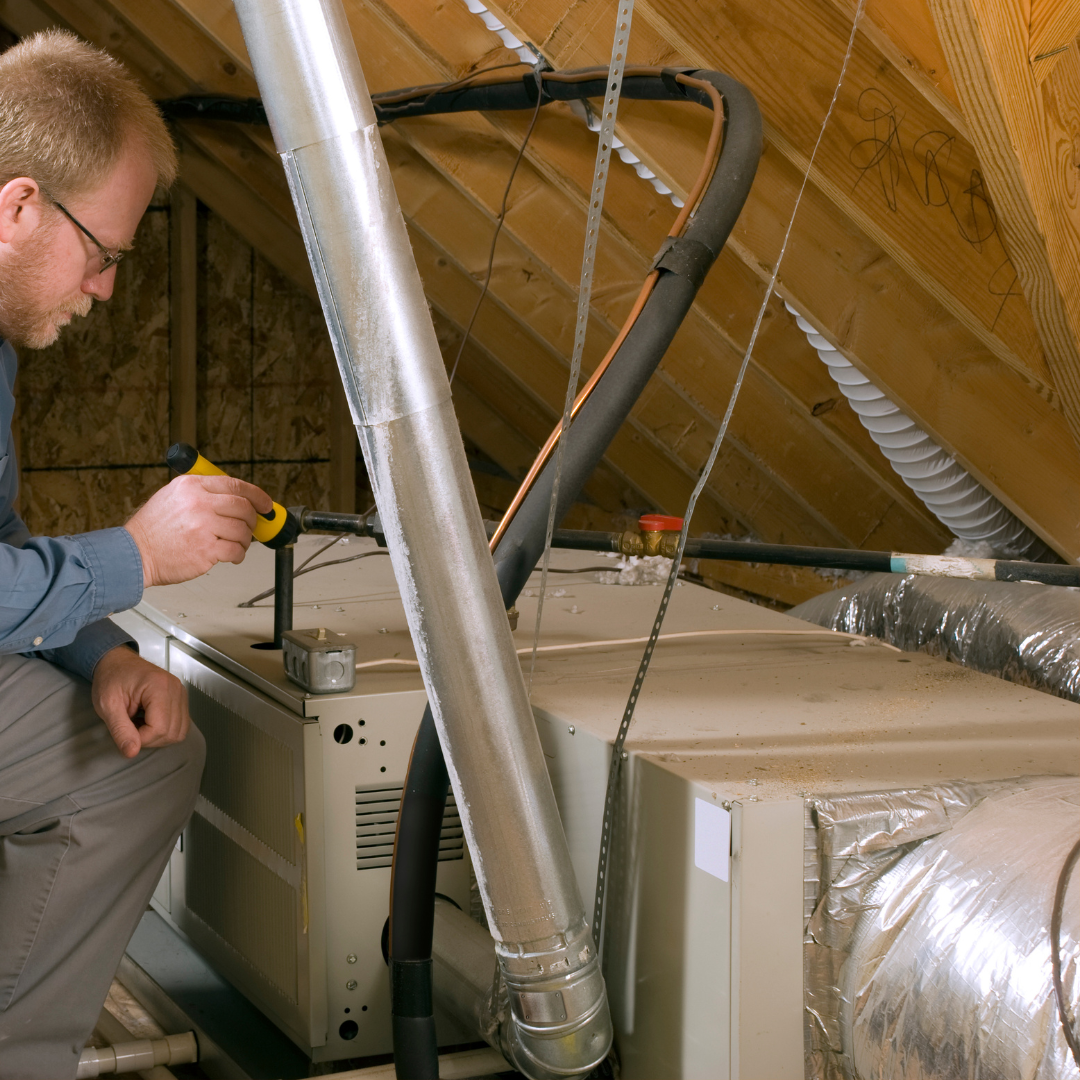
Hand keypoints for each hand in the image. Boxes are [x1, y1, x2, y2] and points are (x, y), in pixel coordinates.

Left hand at [91, 645, 189, 757]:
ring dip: (159, 736)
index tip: (125, 731)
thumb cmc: (111, 678)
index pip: (159, 728)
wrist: (117, 662)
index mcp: (158, 687)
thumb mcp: (107, 705)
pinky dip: (166, 730)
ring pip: (180, 731)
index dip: (141, 738)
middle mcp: (175, 689)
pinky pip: (181, 725)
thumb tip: (131, 752)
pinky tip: (150, 722)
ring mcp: (181, 693)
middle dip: (150, 739)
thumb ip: (120, 730)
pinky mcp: (181, 698)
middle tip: (131, 729)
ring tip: (141, 725)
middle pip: (172, 732)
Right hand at [125, 473, 273, 586]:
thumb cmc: (153, 529)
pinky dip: (238, 555)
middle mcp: (198, 503)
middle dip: (251, 519)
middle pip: (243, 507)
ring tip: (233, 544)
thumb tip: (235, 499)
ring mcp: (203, 526)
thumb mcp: (173, 496)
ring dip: (243, 540)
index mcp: (191, 486)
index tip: (266, 504)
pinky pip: (236, 550)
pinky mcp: (206, 549)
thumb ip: (202, 493)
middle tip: (249, 527)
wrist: (133, 553)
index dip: (257, 495)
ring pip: (242, 530)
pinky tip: (231, 555)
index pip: (235, 485)